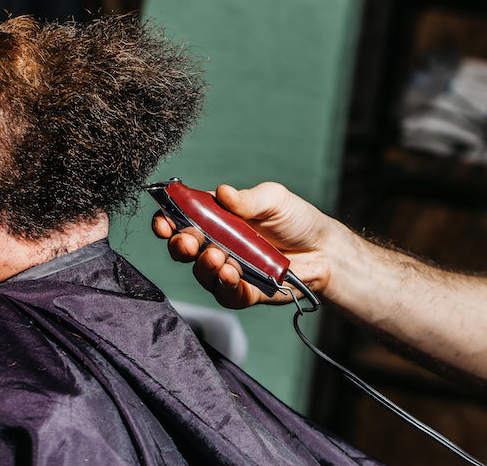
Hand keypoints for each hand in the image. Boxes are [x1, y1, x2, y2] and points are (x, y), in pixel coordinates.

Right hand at [152, 182, 333, 308]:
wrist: (323, 249)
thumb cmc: (296, 220)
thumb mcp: (273, 199)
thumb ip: (247, 198)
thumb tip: (222, 192)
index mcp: (215, 218)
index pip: (180, 219)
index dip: (166, 220)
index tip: (163, 221)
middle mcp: (215, 244)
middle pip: (182, 249)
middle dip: (178, 245)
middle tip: (188, 242)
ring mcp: (227, 269)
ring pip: (200, 273)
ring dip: (203, 265)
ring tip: (218, 257)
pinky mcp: (242, 292)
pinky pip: (224, 293)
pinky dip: (224, 284)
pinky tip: (230, 273)